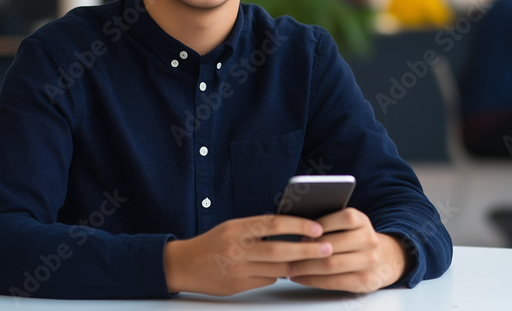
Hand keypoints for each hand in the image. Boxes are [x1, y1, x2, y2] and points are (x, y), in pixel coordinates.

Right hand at [164, 214, 332, 295]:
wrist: (184, 265)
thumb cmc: (213, 242)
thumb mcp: (233, 227)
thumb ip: (258, 228)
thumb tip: (291, 228)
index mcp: (237, 229)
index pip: (273, 224)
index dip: (298, 225)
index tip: (317, 228)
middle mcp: (237, 248)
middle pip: (280, 250)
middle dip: (307, 250)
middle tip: (327, 248)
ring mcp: (238, 269)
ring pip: (277, 269)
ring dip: (297, 264)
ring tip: (316, 260)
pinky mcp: (239, 286)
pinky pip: (267, 281)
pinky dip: (280, 275)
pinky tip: (288, 270)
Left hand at [287, 207, 407, 292]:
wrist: (384, 258)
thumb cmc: (354, 239)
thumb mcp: (348, 225)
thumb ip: (328, 222)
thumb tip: (296, 224)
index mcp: (362, 221)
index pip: (342, 218)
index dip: (318, 226)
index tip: (300, 232)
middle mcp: (368, 240)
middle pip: (332, 245)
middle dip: (306, 250)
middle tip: (287, 253)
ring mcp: (369, 261)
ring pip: (331, 265)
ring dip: (306, 267)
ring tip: (289, 267)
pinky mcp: (365, 281)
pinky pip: (334, 282)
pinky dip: (312, 280)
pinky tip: (300, 278)